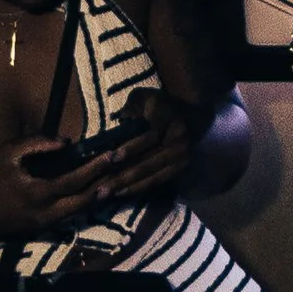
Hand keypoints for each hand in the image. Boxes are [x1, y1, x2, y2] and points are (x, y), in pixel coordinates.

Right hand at [0, 132, 139, 241]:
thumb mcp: (8, 154)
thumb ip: (37, 144)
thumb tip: (67, 142)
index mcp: (37, 194)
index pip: (75, 181)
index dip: (96, 167)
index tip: (113, 154)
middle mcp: (45, 214)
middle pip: (85, 201)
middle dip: (105, 183)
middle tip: (122, 167)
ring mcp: (45, 225)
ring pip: (80, 211)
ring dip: (98, 195)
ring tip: (116, 178)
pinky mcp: (42, 228)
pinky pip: (70, 215)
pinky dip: (84, 203)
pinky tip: (96, 191)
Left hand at [91, 89, 196, 207]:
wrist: (192, 116)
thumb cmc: (160, 106)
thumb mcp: (145, 97)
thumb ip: (131, 106)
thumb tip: (117, 122)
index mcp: (169, 119)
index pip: (151, 136)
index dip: (132, 148)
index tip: (112, 158)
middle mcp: (179, 139)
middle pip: (149, 161)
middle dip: (124, 176)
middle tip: (101, 188)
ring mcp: (182, 156)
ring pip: (152, 175)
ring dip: (128, 186)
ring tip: (106, 194)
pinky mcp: (181, 168)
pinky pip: (157, 181)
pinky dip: (139, 188)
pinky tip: (121, 193)